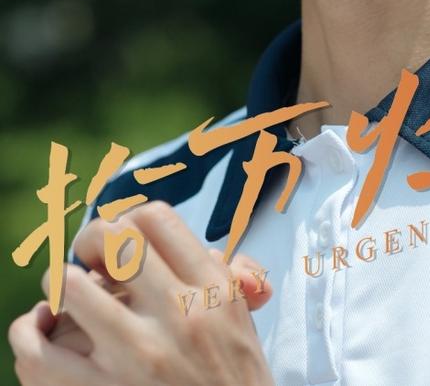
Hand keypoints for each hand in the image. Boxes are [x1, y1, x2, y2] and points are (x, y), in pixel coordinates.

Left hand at [8, 201, 275, 384]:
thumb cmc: (235, 382)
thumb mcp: (242, 323)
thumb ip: (230, 277)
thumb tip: (216, 250)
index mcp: (211, 287)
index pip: (155, 219)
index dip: (128, 220)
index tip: (122, 242)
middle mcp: (177, 311)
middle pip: (114, 239)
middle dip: (89, 241)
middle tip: (87, 259)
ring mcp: (138, 353)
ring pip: (72, 287)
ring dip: (59, 285)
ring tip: (62, 294)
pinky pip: (40, 353)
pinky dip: (27, 335)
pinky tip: (36, 331)